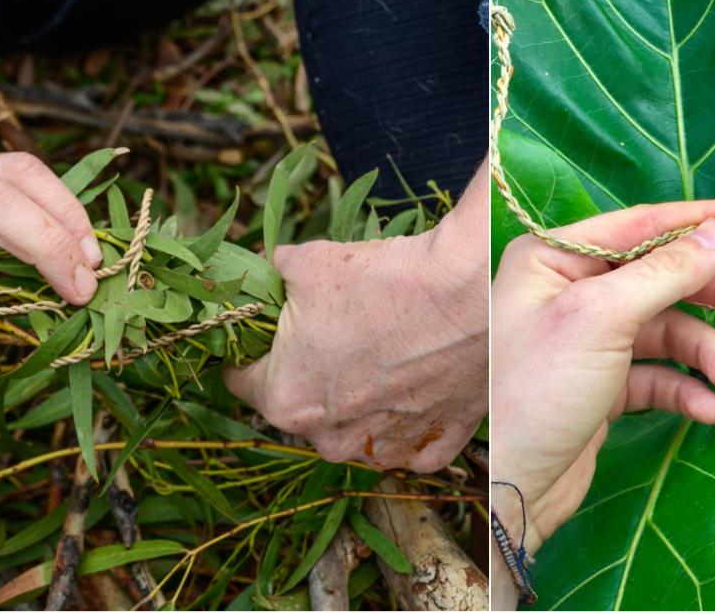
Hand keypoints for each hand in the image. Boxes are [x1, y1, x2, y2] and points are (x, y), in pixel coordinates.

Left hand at [224, 167, 488, 472]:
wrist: (472, 292)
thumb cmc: (386, 280)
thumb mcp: (306, 262)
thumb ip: (272, 276)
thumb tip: (268, 272)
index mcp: (284, 401)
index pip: (242, 379)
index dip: (255, 348)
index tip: (272, 330)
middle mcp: (330, 441)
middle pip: (303, 406)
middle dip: (313, 374)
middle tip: (339, 332)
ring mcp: (384, 452)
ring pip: (355, 426)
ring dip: (361, 397)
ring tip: (386, 350)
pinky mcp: (433, 451)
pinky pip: (406, 438)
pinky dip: (408, 413)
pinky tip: (420, 376)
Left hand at [490, 201, 714, 566]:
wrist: (513, 488)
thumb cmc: (541, 387)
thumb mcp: (602, 317)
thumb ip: (666, 271)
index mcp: (553, 257)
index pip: (641, 225)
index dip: (703, 222)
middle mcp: (569, 290)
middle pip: (661, 277)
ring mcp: (588, 339)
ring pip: (666, 329)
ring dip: (705, 352)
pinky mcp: (603, 385)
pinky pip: (656, 373)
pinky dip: (684, 387)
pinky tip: (707, 408)